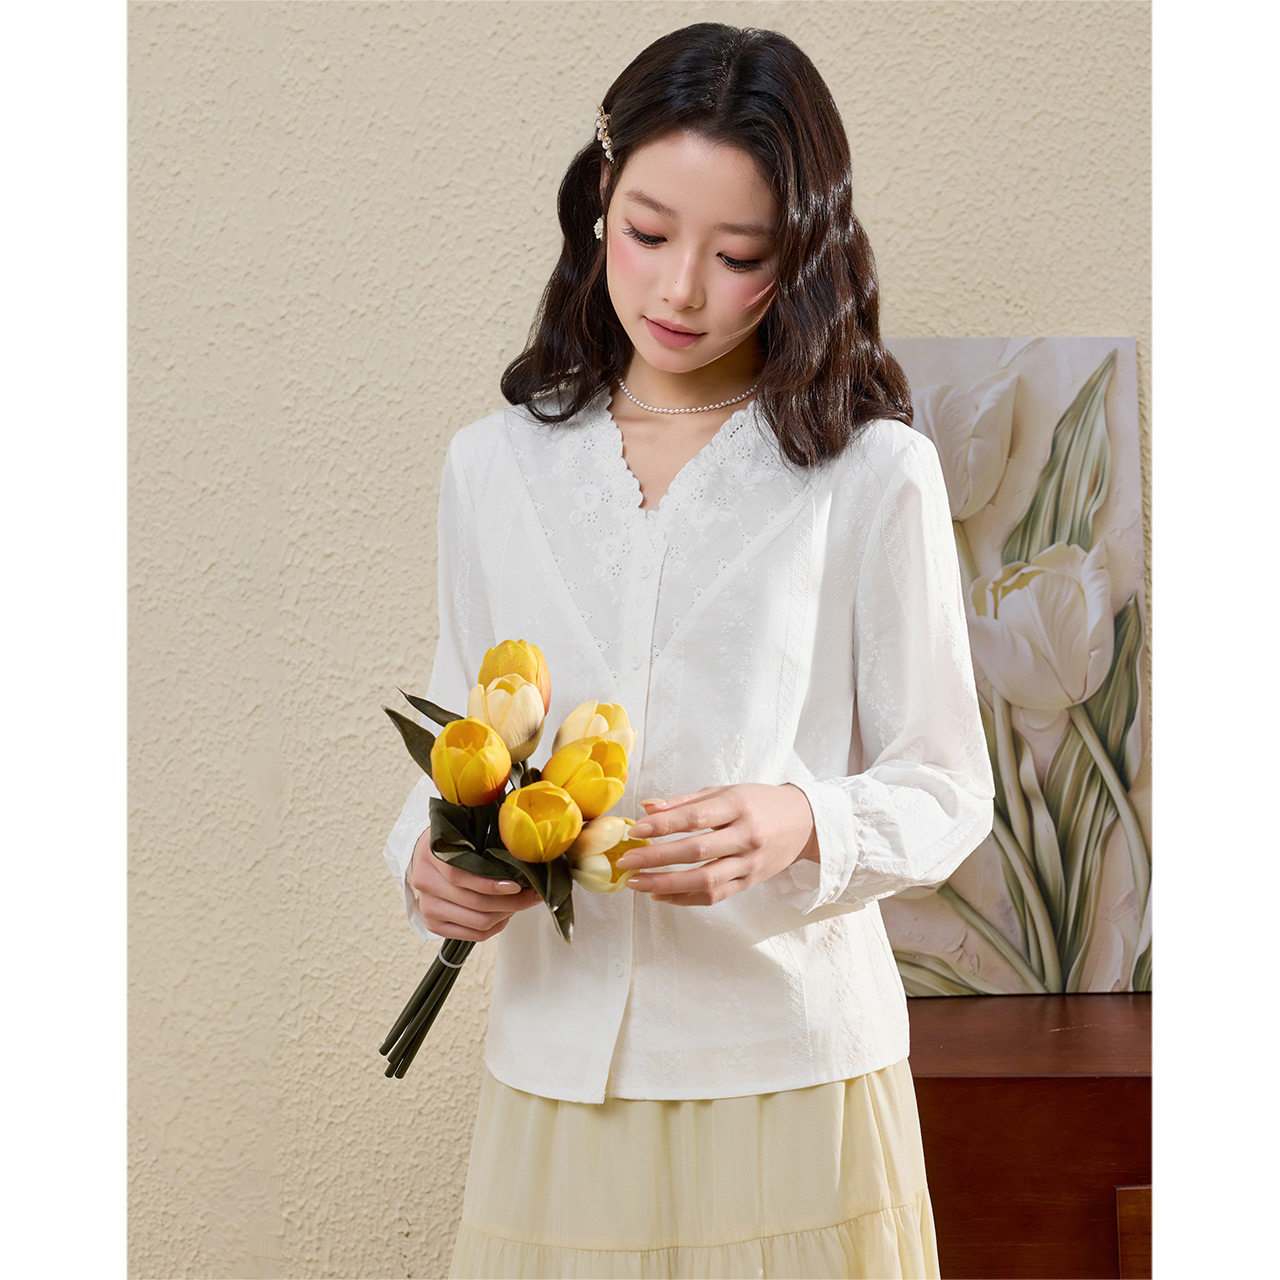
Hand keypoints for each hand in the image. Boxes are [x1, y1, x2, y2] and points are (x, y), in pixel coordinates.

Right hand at [406, 828, 541, 940]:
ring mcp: (427, 906)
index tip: (516, 884)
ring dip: (506, 914)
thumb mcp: (467, 832)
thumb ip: (488, 841)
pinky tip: (505, 914)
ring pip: (477, 921)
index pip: (459, 875)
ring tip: (520, 902)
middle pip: (474, 902)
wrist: (429, 856)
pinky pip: (473, 935)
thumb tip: (524, 855)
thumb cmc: (456, 842)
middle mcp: (425, 882)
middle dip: (510, 902)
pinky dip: (495, 927)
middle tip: (531, 895)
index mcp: (430, 854)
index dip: (490, 884)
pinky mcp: (434, 924)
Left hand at [616, 783, 817, 906]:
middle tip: (627, 861)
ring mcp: (749, 863)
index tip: (635, 830)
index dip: (663, 825)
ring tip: (637, 883)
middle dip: (657, 858)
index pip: (695, 817)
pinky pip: (714, 896)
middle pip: (696, 851)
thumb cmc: (758, 802)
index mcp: (738, 806)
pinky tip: (660, 895)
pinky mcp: (749, 883)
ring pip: (704, 880)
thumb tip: (647, 807)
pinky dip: (684, 898)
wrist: (804, 823)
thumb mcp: (725, 792)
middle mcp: (745, 836)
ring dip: (666, 884)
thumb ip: (685, 801)